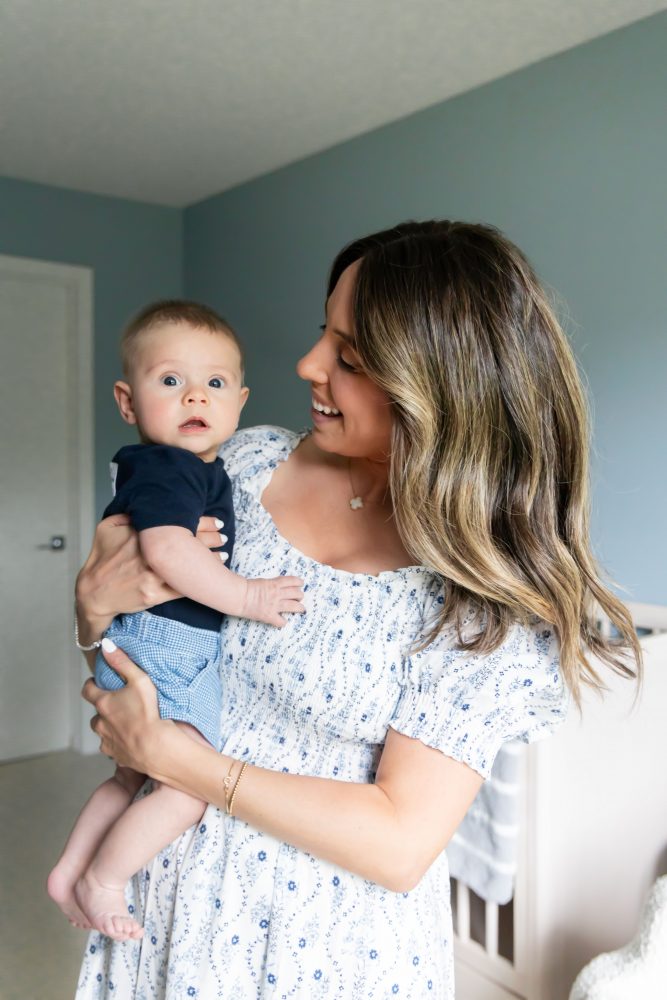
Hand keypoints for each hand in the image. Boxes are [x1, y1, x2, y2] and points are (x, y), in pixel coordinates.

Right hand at [75, 515, 223, 643]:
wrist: (93, 592)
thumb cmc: (101, 559)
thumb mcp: (107, 529)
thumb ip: (127, 514)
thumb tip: (147, 503)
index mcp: (139, 533)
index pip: (178, 522)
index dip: (202, 520)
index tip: (216, 520)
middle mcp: (147, 552)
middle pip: (188, 541)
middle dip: (211, 537)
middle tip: (223, 534)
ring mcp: (152, 575)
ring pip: (189, 564)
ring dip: (211, 558)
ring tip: (224, 553)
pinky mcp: (155, 594)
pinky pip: (184, 586)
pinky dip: (200, 580)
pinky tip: (213, 574)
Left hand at [82, 639, 165, 772]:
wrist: (157, 748)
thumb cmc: (150, 713)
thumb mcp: (139, 680)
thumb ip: (122, 662)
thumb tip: (107, 645)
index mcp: (103, 703)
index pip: (87, 691)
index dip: (91, 685)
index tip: (97, 683)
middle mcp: (100, 723)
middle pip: (96, 713)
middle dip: (104, 708)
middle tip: (121, 705)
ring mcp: (107, 741)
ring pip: (103, 731)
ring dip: (110, 726)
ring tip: (128, 723)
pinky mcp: (115, 755)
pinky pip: (112, 747)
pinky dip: (118, 742)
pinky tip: (132, 739)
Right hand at [241, 576, 305, 627]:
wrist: (238, 596)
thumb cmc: (247, 587)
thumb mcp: (262, 581)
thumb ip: (272, 584)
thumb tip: (278, 586)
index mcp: (275, 583)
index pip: (293, 581)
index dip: (299, 582)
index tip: (301, 584)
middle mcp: (277, 594)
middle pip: (296, 593)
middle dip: (300, 595)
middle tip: (299, 598)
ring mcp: (274, 605)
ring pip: (294, 606)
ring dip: (299, 608)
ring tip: (301, 609)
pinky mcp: (269, 616)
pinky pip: (281, 621)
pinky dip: (283, 622)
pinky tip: (283, 621)